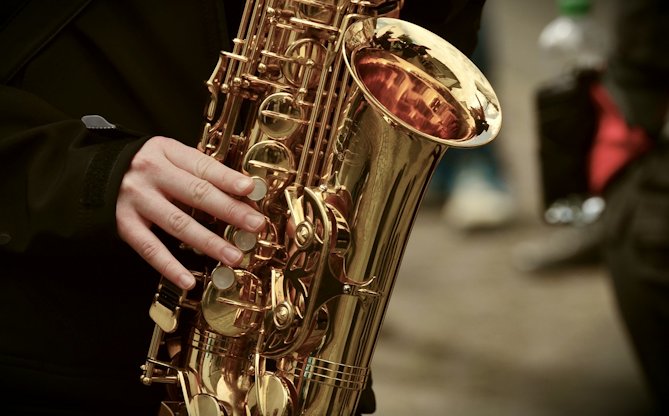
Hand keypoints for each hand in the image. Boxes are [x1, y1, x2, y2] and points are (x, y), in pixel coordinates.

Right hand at [116, 136, 265, 289]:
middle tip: (254, 224)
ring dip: (209, 242)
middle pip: (196, 194)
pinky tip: (189, 280)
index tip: (250, 189)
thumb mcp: (168, 156)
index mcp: (166, 152)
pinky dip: (170, 266)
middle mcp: (151, 174)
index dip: (228, 178)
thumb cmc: (141, 166)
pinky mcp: (123, 224)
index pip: (203, 166)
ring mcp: (136, 200)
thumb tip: (241, 193)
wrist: (89, 173)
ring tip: (233, 256)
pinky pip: (150, 249)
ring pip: (178, 224)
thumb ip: (198, 171)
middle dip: (229, 211)